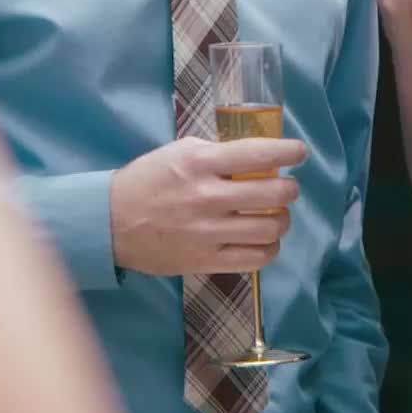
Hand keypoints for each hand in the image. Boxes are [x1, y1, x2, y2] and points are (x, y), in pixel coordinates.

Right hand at [111, 136, 305, 275]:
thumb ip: (217, 152)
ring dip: (282, 220)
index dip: (288, 152)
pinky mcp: (206, 260)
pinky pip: (255, 258)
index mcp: (200, 163)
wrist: (111, 222)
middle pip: (273, 194)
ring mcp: (208, 232)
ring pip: (270, 228)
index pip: (258, 154)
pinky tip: (264, 239)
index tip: (299, 152)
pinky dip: (269, 248)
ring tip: (276, 215)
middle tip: (286, 187)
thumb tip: (258, 156)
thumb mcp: (179, 152)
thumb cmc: (148, 181)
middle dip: (289, 189)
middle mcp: (208, 197)